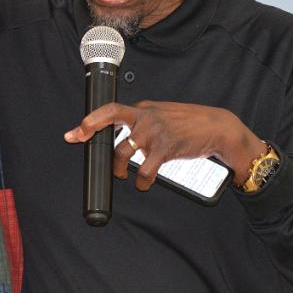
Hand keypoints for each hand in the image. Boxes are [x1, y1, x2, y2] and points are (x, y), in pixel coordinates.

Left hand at [64, 100, 265, 190]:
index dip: (89, 121)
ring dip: (119, 168)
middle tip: (82, 143)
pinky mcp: (165, 149)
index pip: (110, 110)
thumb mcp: (162, 115)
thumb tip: (124, 135)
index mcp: (143, 108)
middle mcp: (145, 117)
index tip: (75, 132)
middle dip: (91, 133)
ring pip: (122, 152)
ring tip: (123, 174)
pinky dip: (142, 181)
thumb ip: (142, 121)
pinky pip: (144, 170)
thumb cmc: (189, 123)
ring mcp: (154, 132)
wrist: (217, 128)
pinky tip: (143, 183)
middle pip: (110, 122)